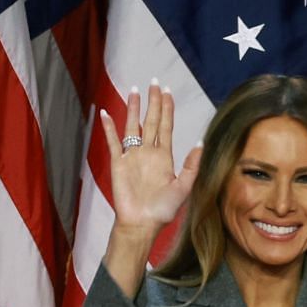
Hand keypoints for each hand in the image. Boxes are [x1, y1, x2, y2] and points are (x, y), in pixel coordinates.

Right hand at [101, 82, 202, 235]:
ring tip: (134, 91)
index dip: (167, 109)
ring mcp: (132, 156)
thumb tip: (201, 142)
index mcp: (164, 157)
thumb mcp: (183, 187)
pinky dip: (109, 127)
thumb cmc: (163, 210)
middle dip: (153, 102)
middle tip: (154, 83)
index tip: (168, 92)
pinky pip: (113, 141)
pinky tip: (106, 113)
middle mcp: (148, 152)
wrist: (142, 223)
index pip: (166, 126)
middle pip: (150, 121)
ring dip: (133, 108)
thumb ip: (192, 165)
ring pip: (132, 126)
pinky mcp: (118, 163)